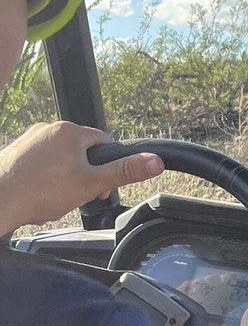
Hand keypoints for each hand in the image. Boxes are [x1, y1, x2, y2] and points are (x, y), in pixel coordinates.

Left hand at [0, 121, 163, 231]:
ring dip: (63, 176)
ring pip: (59, 158)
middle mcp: (48, 129)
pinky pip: (38, 163)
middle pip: (81, 151)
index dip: (107, 167)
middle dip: (83, 173)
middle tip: (77, 194)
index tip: (99, 186)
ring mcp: (28, 140)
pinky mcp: (13, 153)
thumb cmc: (38, 192)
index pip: (104, 143)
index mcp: (70, 131)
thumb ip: (125, 171)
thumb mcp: (91, 184)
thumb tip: (155, 161)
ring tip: (55, 196)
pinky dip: (42, 177)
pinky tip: (38, 193)